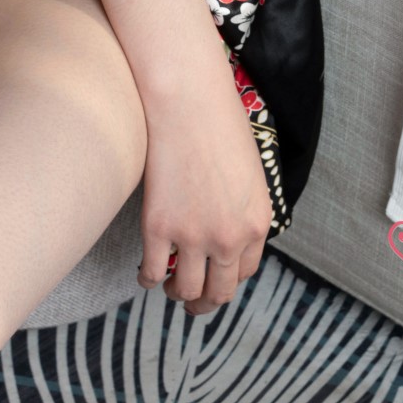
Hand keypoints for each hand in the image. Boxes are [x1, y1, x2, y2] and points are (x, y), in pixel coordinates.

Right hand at [135, 60, 272, 316]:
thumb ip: (243, 207)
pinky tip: (145, 272)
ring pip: (184, 290)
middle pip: (219, 293)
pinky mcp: (158, 227)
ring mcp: (193, 235)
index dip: (229, 279)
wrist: (189, 100)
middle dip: (205, 302)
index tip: (216, 277)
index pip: (246, 272)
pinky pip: (151, 272)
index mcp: (257, 222)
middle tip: (193, 302)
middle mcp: (229, 237)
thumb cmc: (220, 122)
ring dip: (176, 293)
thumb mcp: (249, 172)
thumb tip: (228, 230)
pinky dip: (147, 278)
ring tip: (168, 284)